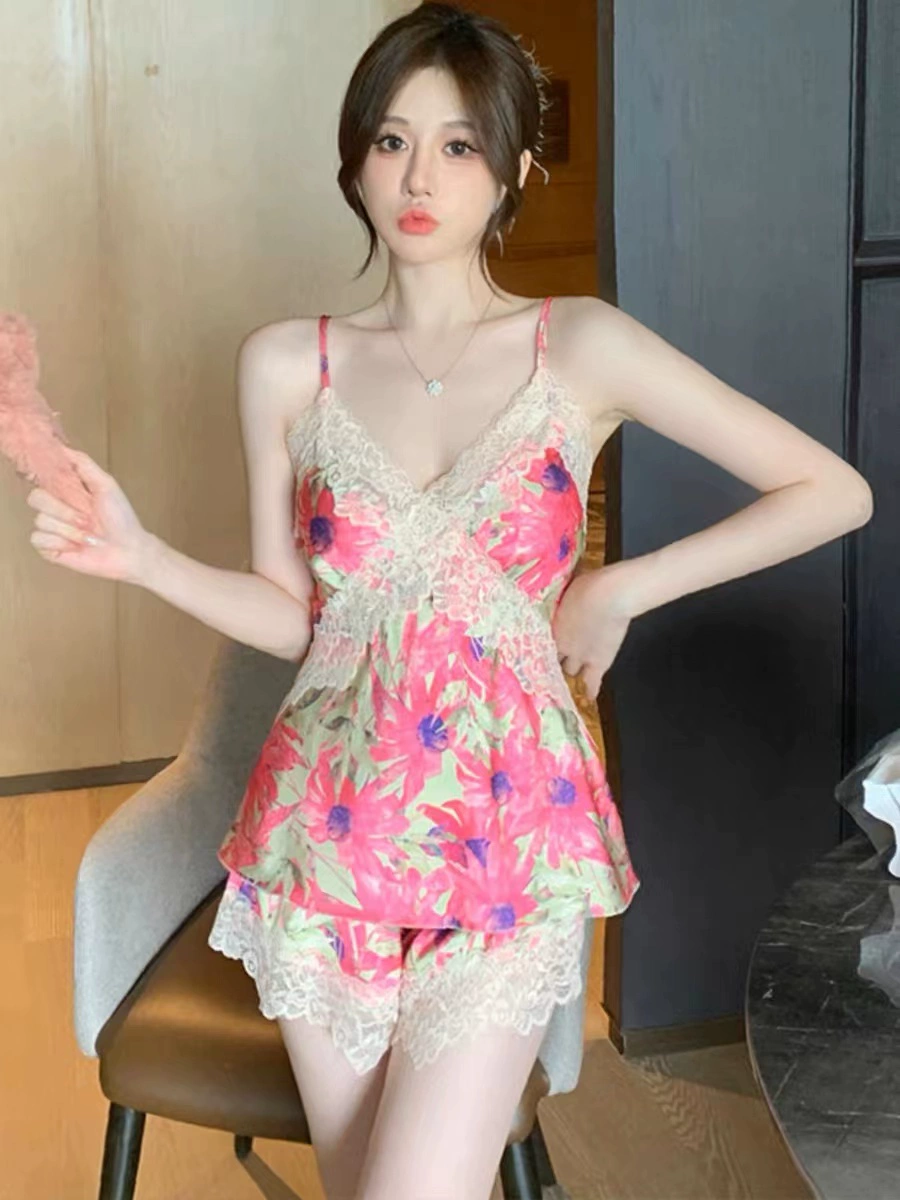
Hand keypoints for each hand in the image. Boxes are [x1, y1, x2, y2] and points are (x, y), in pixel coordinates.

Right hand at [26, 446, 157, 584]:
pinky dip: (60, 543)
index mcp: (68, 492)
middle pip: (36, 498)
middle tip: (88, 519)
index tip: (58, 485)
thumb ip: (84, 464)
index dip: (44, 479)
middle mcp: (57, 508)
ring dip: (69, 530)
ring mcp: (52, 529)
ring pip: (40, 521)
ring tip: (89, 536)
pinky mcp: (49, 548)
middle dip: (64, 511)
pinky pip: (39, 540)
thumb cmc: (121, 519)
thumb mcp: (106, 485)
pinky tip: (77, 547)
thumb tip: (62, 446)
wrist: (128, 551)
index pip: (42, 478)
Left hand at [551, 564, 635, 698]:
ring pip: (569, 670)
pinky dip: (590, 690)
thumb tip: (560, 602)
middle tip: (556, 654)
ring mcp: (580, 657)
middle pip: (553, 658)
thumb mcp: (565, 592)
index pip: (540, 644)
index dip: (542, 644)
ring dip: (570, 668)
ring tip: (570, 669)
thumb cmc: (587, 585)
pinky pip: (592, 682)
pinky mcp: (599, 663)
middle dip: (555, 656)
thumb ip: (560, 604)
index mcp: (550, 628)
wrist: (610, 596)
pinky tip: (588, 698)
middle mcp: (561, 646)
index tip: (541, 645)